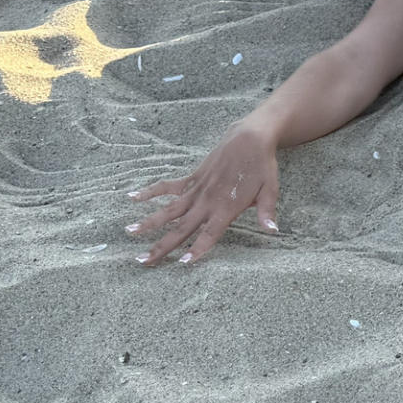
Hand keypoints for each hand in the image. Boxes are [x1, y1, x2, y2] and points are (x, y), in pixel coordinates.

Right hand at [126, 123, 280, 266]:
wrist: (249, 138)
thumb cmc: (262, 166)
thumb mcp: (270, 190)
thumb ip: (266, 212)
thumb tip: (272, 231)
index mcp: (227, 208)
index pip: (209, 234)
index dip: (197, 249)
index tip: (182, 263)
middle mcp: (207, 201)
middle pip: (182, 228)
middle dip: (162, 245)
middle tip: (143, 260)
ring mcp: (197, 189)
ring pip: (169, 210)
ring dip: (149, 222)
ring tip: (129, 232)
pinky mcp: (192, 178)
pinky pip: (167, 187)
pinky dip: (150, 191)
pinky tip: (131, 197)